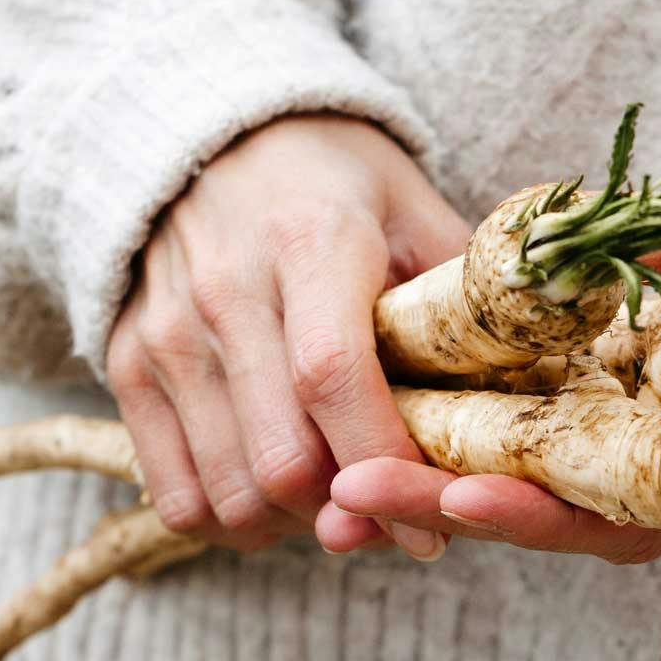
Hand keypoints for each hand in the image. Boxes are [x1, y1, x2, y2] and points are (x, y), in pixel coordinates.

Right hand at [106, 114, 468, 558]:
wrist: (210, 132)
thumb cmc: (334, 181)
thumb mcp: (412, 207)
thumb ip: (462, 295)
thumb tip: (533, 382)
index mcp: (310, 244)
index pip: (334, 380)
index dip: (387, 464)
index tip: (434, 527)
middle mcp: (226, 293)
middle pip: (282, 459)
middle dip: (350, 510)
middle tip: (395, 514)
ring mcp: (167, 335)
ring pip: (231, 492)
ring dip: (296, 526)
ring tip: (340, 503)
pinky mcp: (127, 365)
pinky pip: (177, 493)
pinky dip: (234, 522)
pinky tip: (279, 503)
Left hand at [331, 168, 660, 562]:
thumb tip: (627, 251)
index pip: (626, 511)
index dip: (541, 513)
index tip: (458, 497)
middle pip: (557, 508)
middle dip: (453, 501)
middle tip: (349, 491)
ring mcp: (656, 425)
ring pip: (538, 472)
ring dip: (442, 469)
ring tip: (340, 464)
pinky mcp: (633, 383)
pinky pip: (545, 415)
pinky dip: (474, 412)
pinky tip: (396, 392)